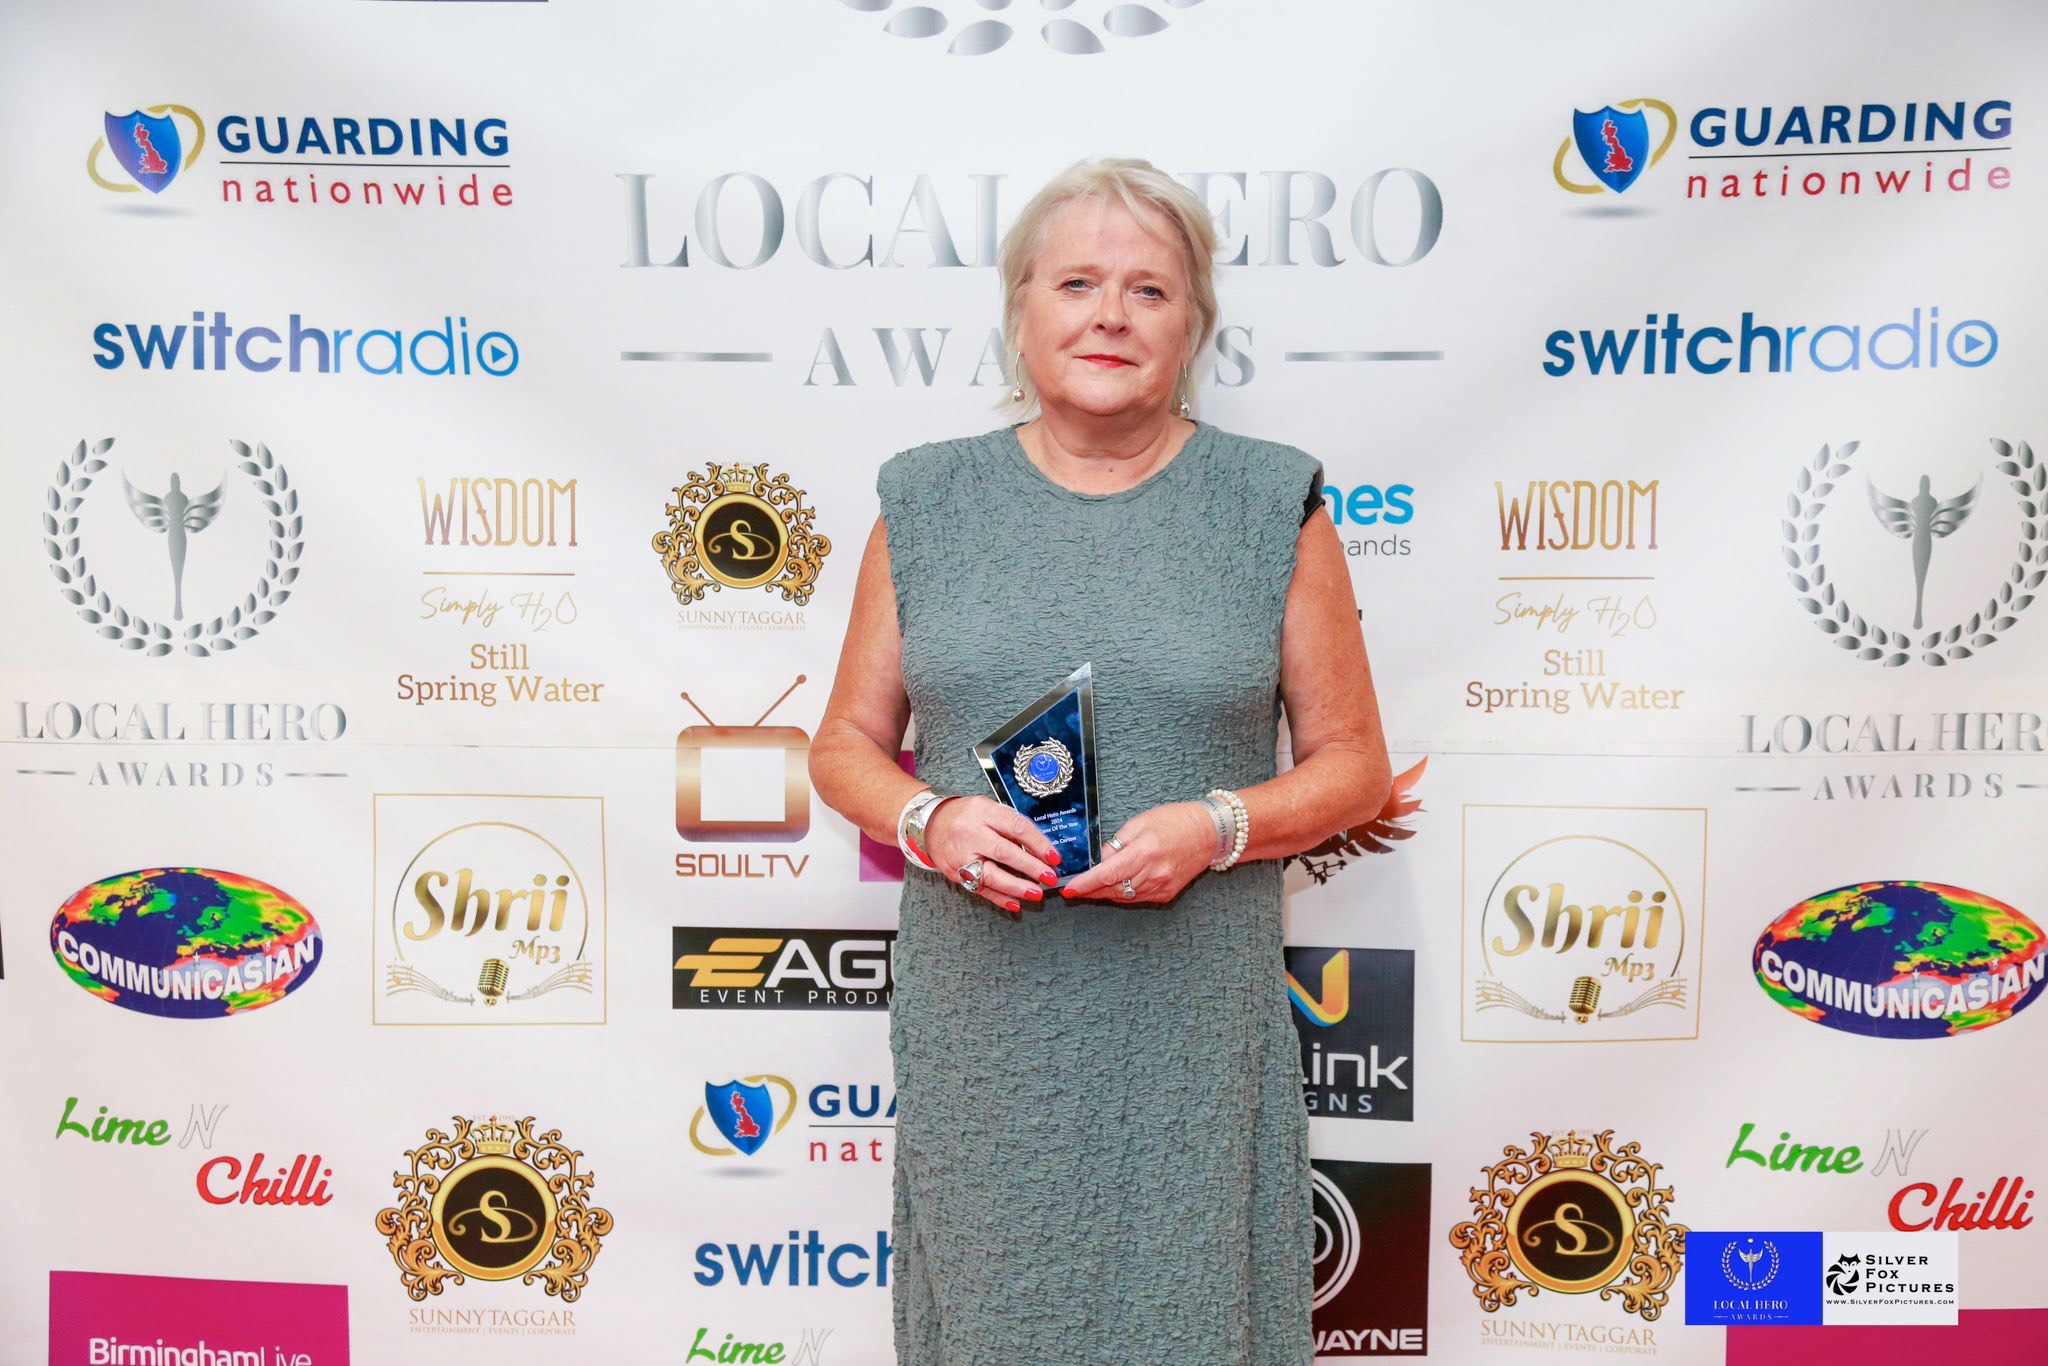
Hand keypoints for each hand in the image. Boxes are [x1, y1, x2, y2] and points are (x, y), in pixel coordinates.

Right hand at [925, 795, 1060, 914]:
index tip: (1054, 857)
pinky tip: (1015, 903)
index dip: (1038, 843)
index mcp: (983, 812)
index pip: (1016, 827)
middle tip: (1049, 877)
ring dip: (1016, 887)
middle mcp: (971, 833)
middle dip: (1030, 867)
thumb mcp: (988, 808)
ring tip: (1036, 893)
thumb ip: (1010, 824)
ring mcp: (961, 855)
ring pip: (991, 875)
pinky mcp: (955, 873)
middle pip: (1004, 852)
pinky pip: (979, 889)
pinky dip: (998, 898)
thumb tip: (1039, 847)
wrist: (929, 824)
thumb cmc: (965, 816)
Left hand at [1060, 801, 1214, 905]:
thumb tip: (1099, 860)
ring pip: (1124, 897)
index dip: (1086, 884)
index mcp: (1145, 852)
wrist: (1209, 833)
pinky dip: (1123, 894)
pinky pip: (1137, 898)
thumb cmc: (1175, 821)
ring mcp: (1161, 887)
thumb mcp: (1140, 823)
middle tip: (1074, 888)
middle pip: (1112, 889)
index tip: (1070, 889)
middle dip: (1091, 890)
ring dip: (1105, 893)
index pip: (1107, 874)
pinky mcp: (1166, 894)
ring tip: (1091, 886)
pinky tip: (1115, 886)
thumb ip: (1117, 843)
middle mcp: (1154, 874)